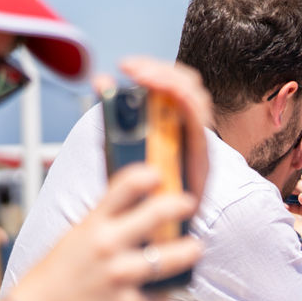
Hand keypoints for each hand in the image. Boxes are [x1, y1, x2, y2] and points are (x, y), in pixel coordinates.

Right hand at [7, 163, 202, 300]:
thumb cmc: (55, 275)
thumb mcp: (74, 237)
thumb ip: (104, 220)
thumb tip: (137, 201)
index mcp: (92, 225)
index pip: (125, 187)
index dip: (147, 175)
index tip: (159, 174)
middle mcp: (107, 246)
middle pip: (157, 215)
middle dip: (179, 205)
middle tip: (189, 203)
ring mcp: (120, 276)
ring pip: (170, 257)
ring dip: (188, 251)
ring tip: (194, 248)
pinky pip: (157, 294)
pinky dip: (156, 293)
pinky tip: (152, 291)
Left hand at [113, 57, 212, 200]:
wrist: (149, 235)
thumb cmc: (138, 194)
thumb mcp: (122, 148)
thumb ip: (114, 115)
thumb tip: (100, 80)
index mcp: (174, 124)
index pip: (174, 84)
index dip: (154, 68)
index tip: (125, 65)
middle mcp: (190, 132)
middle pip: (189, 84)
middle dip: (161, 69)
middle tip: (131, 68)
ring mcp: (198, 145)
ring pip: (197, 98)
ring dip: (170, 81)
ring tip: (143, 77)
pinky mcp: (201, 161)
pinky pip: (199, 124)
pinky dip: (185, 102)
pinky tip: (167, 95)